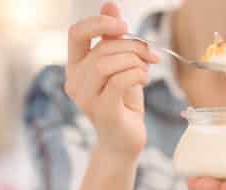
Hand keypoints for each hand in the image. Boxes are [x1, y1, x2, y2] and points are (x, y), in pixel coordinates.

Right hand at [65, 2, 159, 156]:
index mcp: (76, 66)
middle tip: (151, 54)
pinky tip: (144, 79)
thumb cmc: (123, 102)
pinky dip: (137, 74)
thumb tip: (110, 6)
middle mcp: (74, 81)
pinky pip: (119, 80)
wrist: (125, 140)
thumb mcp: (121, 65)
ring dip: (135, 61)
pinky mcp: (101, 110)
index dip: (99, 23)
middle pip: (101, 48)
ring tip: (146, 70)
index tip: (124, 26)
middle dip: (132, 46)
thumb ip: (113, 39)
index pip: (75, 33)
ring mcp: (85, 98)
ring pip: (107, 63)